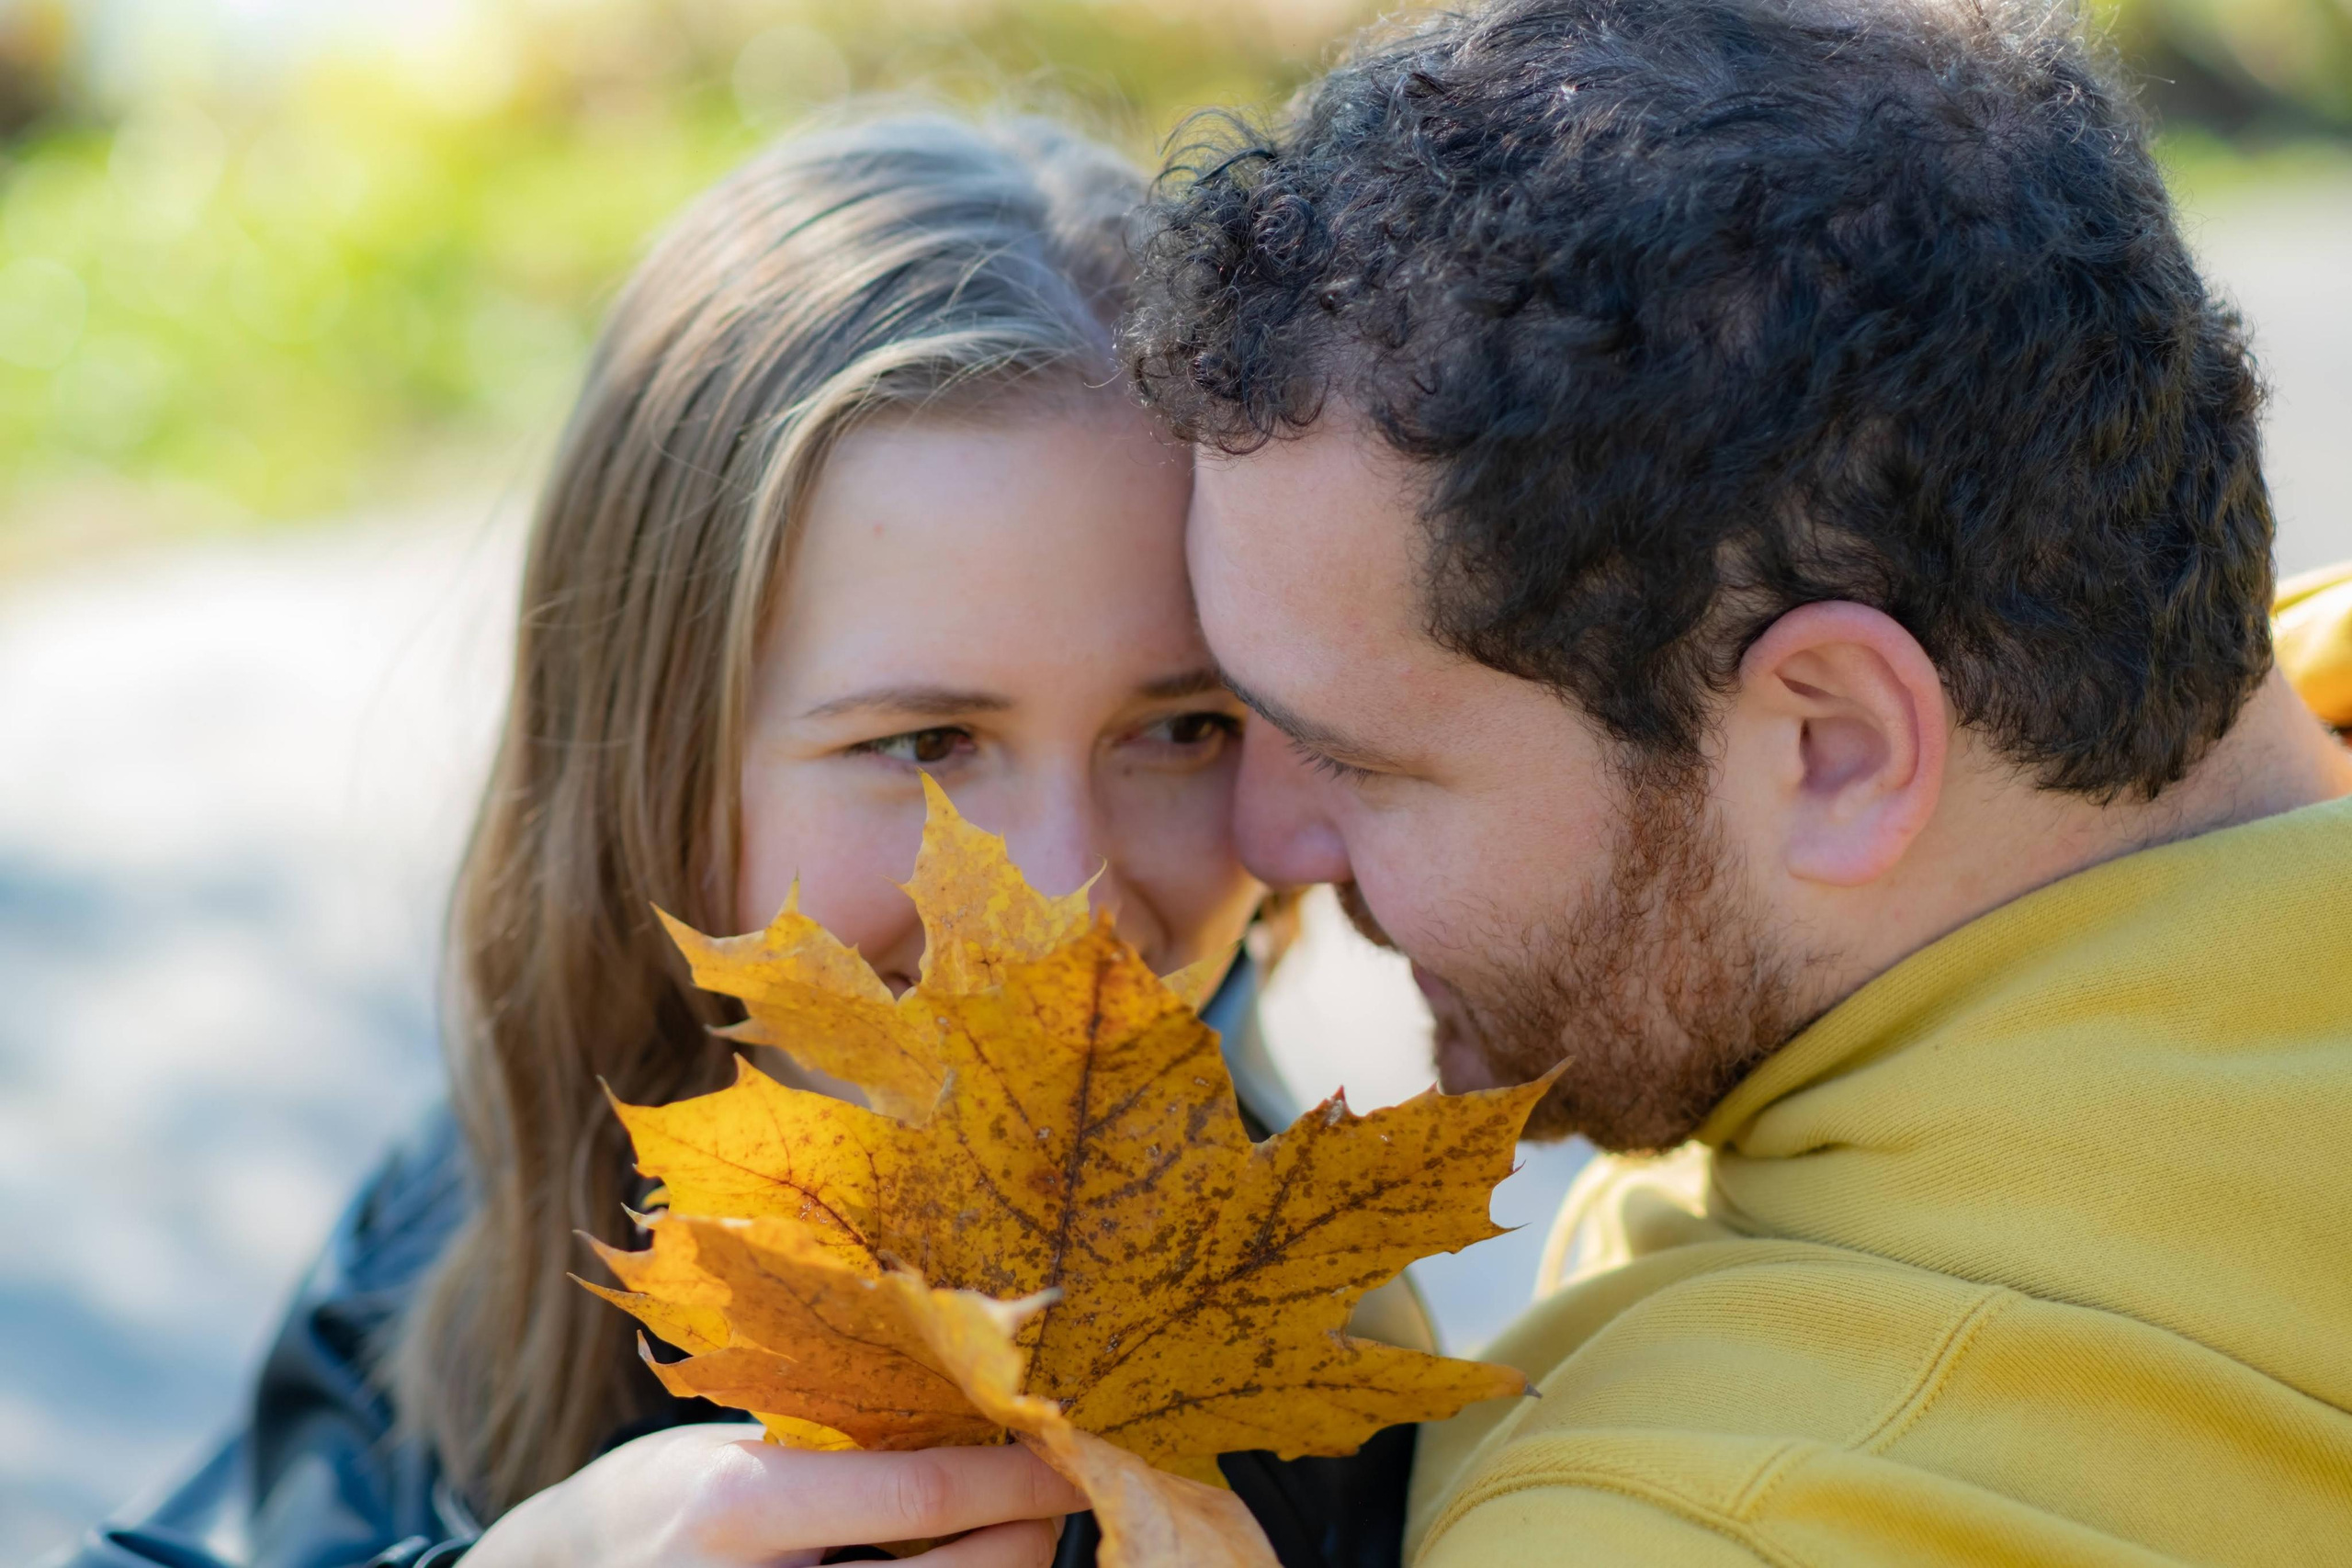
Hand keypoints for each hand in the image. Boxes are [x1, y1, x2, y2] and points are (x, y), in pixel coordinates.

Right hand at [465, 1424, 1087, 1567]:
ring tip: (1015, 1540)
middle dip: (1024, 1543)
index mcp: (742, 1507)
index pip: (922, 1494)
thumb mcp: (733, 1451)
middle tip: (1063, 1503)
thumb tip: (975, 1405)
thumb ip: (834, 1441)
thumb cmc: (665, 1498)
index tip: (1075, 1455)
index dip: (1019, 1479)